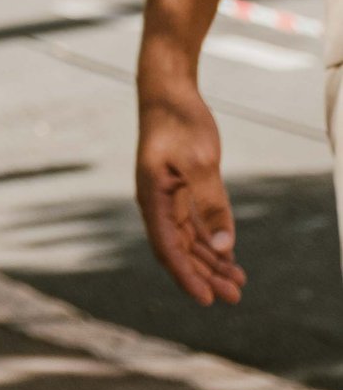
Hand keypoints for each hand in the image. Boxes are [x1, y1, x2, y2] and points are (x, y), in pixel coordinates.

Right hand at [136, 47, 244, 306]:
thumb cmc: (179, 120)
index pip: (168, 248)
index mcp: (152, 197)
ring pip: (189, 241)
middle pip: (180, 250)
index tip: (207, 300)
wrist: (168, 89)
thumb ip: (212, 204)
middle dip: (205, 275)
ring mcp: (167, 196)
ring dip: (211, 263)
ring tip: (237, 284)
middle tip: (234, 296)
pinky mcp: (180, 188)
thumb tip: (224, 247)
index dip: (187, 276)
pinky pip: (195, 225)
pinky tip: (230, 257)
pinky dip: (212, 242)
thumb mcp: (201, 161)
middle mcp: (156, 202)